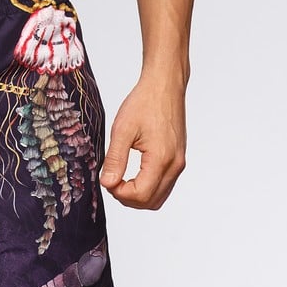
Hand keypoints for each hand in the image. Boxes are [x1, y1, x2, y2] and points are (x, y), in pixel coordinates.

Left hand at [100, 75, 185, 209]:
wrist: (165, 85)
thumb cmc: (145, 102)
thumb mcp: (123, 128)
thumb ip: (115, 158)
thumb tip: (107, 183)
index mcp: (162, 158)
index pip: (141, 194)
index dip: (120, 193)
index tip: (107, 181)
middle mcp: (175, 165)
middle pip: (152, 201)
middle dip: (129, 198)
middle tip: (111, 182)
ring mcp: (179, 163)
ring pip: (159, 196)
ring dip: (139, 194)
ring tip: (120, 179)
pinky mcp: (178, 158)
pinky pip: (165, 184)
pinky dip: (149, 186)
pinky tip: (133, 174)